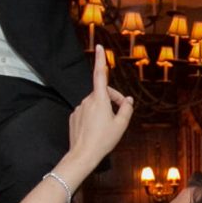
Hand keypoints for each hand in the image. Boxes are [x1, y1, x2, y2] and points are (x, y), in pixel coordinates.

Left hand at [62, 48, 134, 173]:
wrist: (83, 155)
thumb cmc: (103, 140)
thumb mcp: (121, 125)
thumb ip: (126, 109)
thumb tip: (127, 100)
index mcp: (99, 100)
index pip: (100, 75)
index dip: (101, 60)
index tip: (100, 47)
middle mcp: (87, 101)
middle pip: (103, 93)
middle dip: (113, 99)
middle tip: (122, 113)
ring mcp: (79, 109)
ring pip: (95, 103)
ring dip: (104, 109)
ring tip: (108, 126)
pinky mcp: (74, 117)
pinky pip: (87, 112)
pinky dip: (94, 116)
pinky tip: (97, 130)